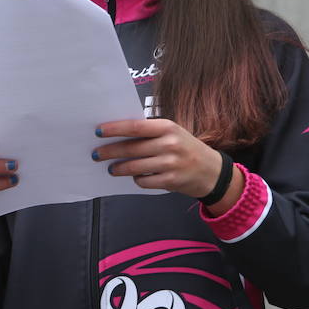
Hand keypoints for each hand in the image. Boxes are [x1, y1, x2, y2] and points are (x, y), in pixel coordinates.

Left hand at [92, 118, 239, 208]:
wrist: (212, 171)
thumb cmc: (186, 148)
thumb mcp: (173, 133)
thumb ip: (150, 133)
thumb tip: (118, 135)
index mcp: (168, 127)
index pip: (135, 127)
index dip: (115, 129)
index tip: (99, 131)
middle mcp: (169, 144)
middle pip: (131, 148)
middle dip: (110, 151)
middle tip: (97, 154)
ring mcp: (171, 164)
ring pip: (134, 167)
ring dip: (119, 168)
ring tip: (111, 168)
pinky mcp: (170, 181)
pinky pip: (144, 181)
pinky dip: (137, 179)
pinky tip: (136, 176)